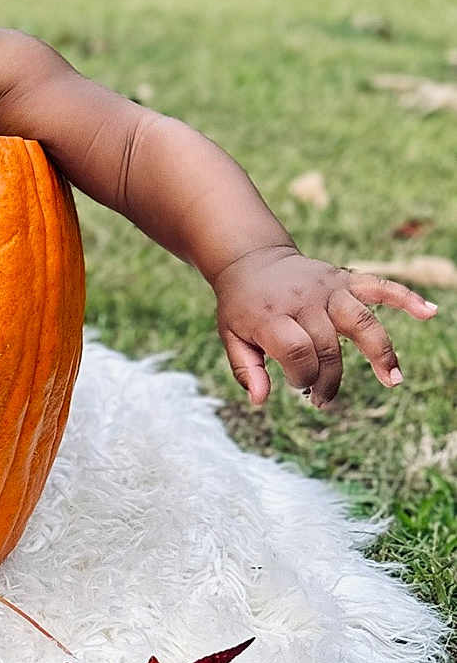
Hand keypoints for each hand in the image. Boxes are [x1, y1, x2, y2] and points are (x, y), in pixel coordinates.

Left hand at [212, 245, 437, 407]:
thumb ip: (246, 369)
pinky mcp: (344, 279)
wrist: (251, 261)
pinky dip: (405, 297)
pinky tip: (429, 313)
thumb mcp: (231, 336)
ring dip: (380, 351)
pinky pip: (379, 286)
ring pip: (361, 320)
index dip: (301, 375)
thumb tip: (260, 401)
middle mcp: (303, 301)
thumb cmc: (242, 306)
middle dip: (328, 379)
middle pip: (328, 346)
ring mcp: (327, 288)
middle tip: (320, 399)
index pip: (296, 351)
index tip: (297, 386)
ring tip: (392, 380)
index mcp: (271, 316)